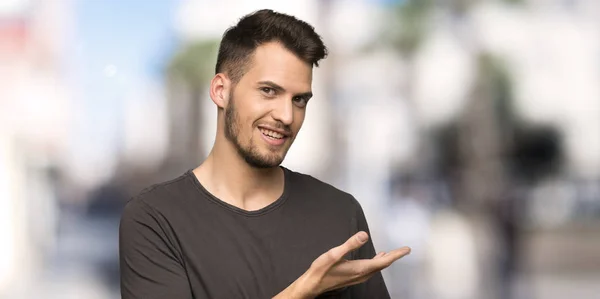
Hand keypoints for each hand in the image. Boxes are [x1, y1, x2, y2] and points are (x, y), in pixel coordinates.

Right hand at [275, 231, 409, 298]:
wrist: (313, 284)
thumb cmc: (322, 269)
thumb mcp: (334, 253)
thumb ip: (350, 244)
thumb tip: (365, 235)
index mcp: (360, 268)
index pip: (383, 262)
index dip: (396, 255)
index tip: (407, 250)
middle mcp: (361, 274)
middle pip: (382, 266)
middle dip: (394, 257)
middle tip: (404, 250)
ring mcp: (357, 277)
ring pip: (376, 269)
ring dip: (385, 261)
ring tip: (391, 254)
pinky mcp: (353, 277)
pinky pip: (370, 270)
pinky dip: (376, 264)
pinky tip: (374, 259)